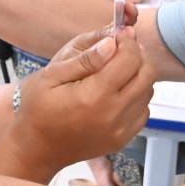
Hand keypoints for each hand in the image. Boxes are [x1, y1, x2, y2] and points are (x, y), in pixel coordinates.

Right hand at [5, 27, 154, 171]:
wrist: (36, 149)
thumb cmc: (37, 110)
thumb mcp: (50, 76)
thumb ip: (84, 59)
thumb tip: (111, 42)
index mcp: (95, 95)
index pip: (130, 59)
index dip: (127, 42)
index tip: (118, 36)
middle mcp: (113, 114)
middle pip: (147, 74)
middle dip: (137, 56)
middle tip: (119, 51)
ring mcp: (120, 130)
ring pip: (148, 92)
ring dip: (138, 76)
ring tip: (116, 71)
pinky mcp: (122, 139)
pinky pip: (143, 111)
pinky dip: (136, 97)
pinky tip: (116, 93)